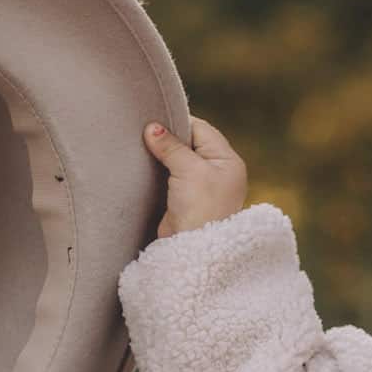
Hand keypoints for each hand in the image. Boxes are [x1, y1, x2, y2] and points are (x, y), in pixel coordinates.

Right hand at [143, 116, 247, 237]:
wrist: (193, 251)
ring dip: (162, 155)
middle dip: (169, 138)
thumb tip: (152, 128)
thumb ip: (171, 146)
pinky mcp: (185, 199)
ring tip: (143, 146)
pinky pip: (171, 176)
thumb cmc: (201, 208)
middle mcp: (218, 172)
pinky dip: (159, 169)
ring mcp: (202, 186)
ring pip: (179, 159)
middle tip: (146, 131)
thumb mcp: (189, 170)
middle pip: (190, 143)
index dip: (179, 123)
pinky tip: (146, 164)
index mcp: (228, 161)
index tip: (155, 120)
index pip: (202, 129)